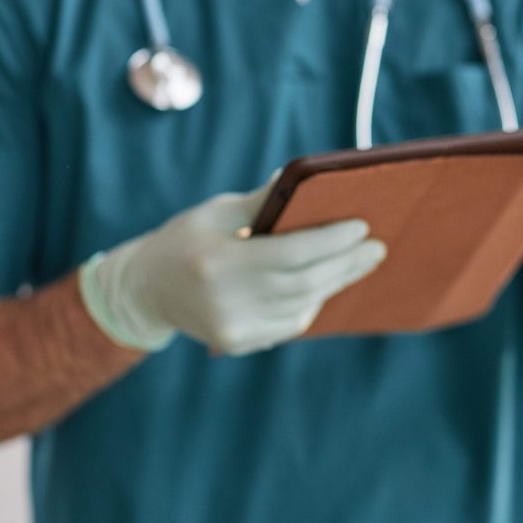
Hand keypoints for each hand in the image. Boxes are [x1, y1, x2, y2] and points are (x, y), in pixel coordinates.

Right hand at [78, 185, 385, 354]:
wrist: (146, 290)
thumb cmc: (186, 240)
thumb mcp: (216, 212)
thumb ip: (263, 201)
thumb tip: (308, 179)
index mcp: (217, 262)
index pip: (291, 253)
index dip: (331, 241)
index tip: (362, 227)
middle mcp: (225, 301)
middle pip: (304, 283)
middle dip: (346, 264)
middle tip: (377, 247)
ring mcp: (232, 329)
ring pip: (303, 306)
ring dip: (335, 283)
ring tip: (359, 262)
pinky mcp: (239, 344)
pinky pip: (290, 323)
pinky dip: (313, 302)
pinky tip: (327, 283)